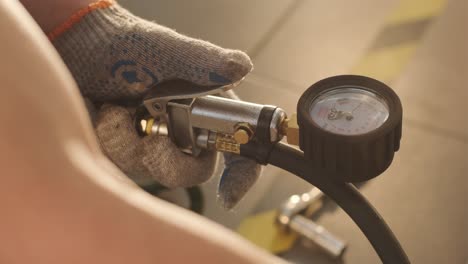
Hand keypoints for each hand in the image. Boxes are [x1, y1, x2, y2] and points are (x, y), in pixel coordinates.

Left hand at [51, 0, 260, 208]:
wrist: (76, 44)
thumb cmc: (126, 42)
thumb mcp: (166, 51)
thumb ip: (203, 62)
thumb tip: (242, 66)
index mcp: (204, 109)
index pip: (235, 147)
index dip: (240, 175)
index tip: (228, 194)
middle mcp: (181, 131)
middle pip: (190, 173)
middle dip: (168, 162)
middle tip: (152, 141)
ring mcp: (148, 143)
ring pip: (147, 169)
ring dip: (126, 139)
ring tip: (113, 107)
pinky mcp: (119, 151)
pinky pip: (114, 164)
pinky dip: (105, 138)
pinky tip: (98, 112)